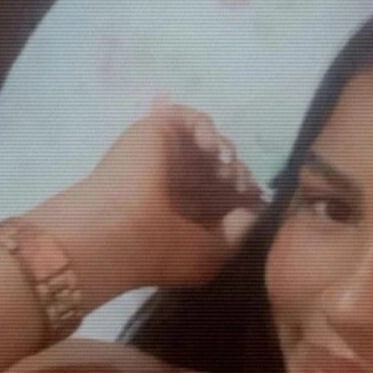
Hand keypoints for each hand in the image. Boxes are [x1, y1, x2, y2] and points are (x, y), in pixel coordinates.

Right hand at [31, 103, 267, 291]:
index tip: (258, 198)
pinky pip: (191, 118)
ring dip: (227, 154)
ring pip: (209, 143)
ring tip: (225, 170)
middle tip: (240, 185)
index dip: (245, 193)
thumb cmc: (161, 250)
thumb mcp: (212, 253)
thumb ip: (238, 230)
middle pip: (219, 167)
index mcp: (184, 213)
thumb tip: (254, 209)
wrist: (114, 234)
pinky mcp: (156, 131)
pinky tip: (213, 152)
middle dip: (239, 174)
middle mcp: (175, 183)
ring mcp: (164, 156)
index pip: (221, 196)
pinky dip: (209, 130)